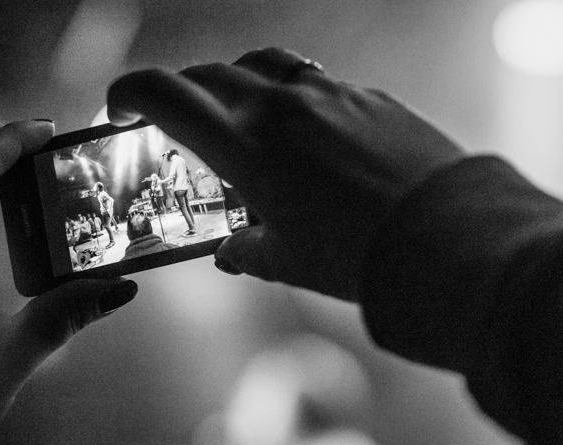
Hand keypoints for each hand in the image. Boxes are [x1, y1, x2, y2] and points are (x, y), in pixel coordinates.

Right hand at [107, 47, 464, 299]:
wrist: (444, 238)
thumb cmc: (357, 256)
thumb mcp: (287, 260)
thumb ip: (247, 248)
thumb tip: (234, 248)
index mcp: (246, 145)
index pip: (165, 95)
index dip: (128, 94)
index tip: (118, 109)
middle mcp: (281, 106)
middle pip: (208, 74)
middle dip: (180, 95)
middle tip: (177, 124)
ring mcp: (327, 94)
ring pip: (261, 65)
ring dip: (235, 83)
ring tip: (238, 116)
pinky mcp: (367, 96)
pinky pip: (313, 82)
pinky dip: (291, 99)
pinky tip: (305, 135)